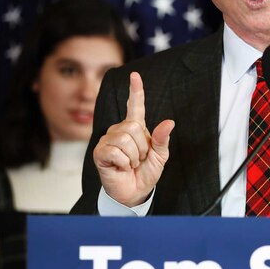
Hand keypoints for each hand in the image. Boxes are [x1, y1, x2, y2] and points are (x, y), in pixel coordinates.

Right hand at [92, 72, 174, 206]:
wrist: (134, 192)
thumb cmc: (145, 173)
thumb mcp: (160, 156)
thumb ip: (162, 140)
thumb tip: (169, 122)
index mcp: (136, 129)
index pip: (135, 106)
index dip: (136, 91)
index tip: (135, 76)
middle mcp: (120, 131)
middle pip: (133, 127)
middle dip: (142, 146)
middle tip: (139, 159)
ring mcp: (108, 140)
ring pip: (124, 139)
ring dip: (133, 156)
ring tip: (130, 163)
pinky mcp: (100, 152)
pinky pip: (115, 151)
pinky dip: (123, 162)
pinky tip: (121, 167)